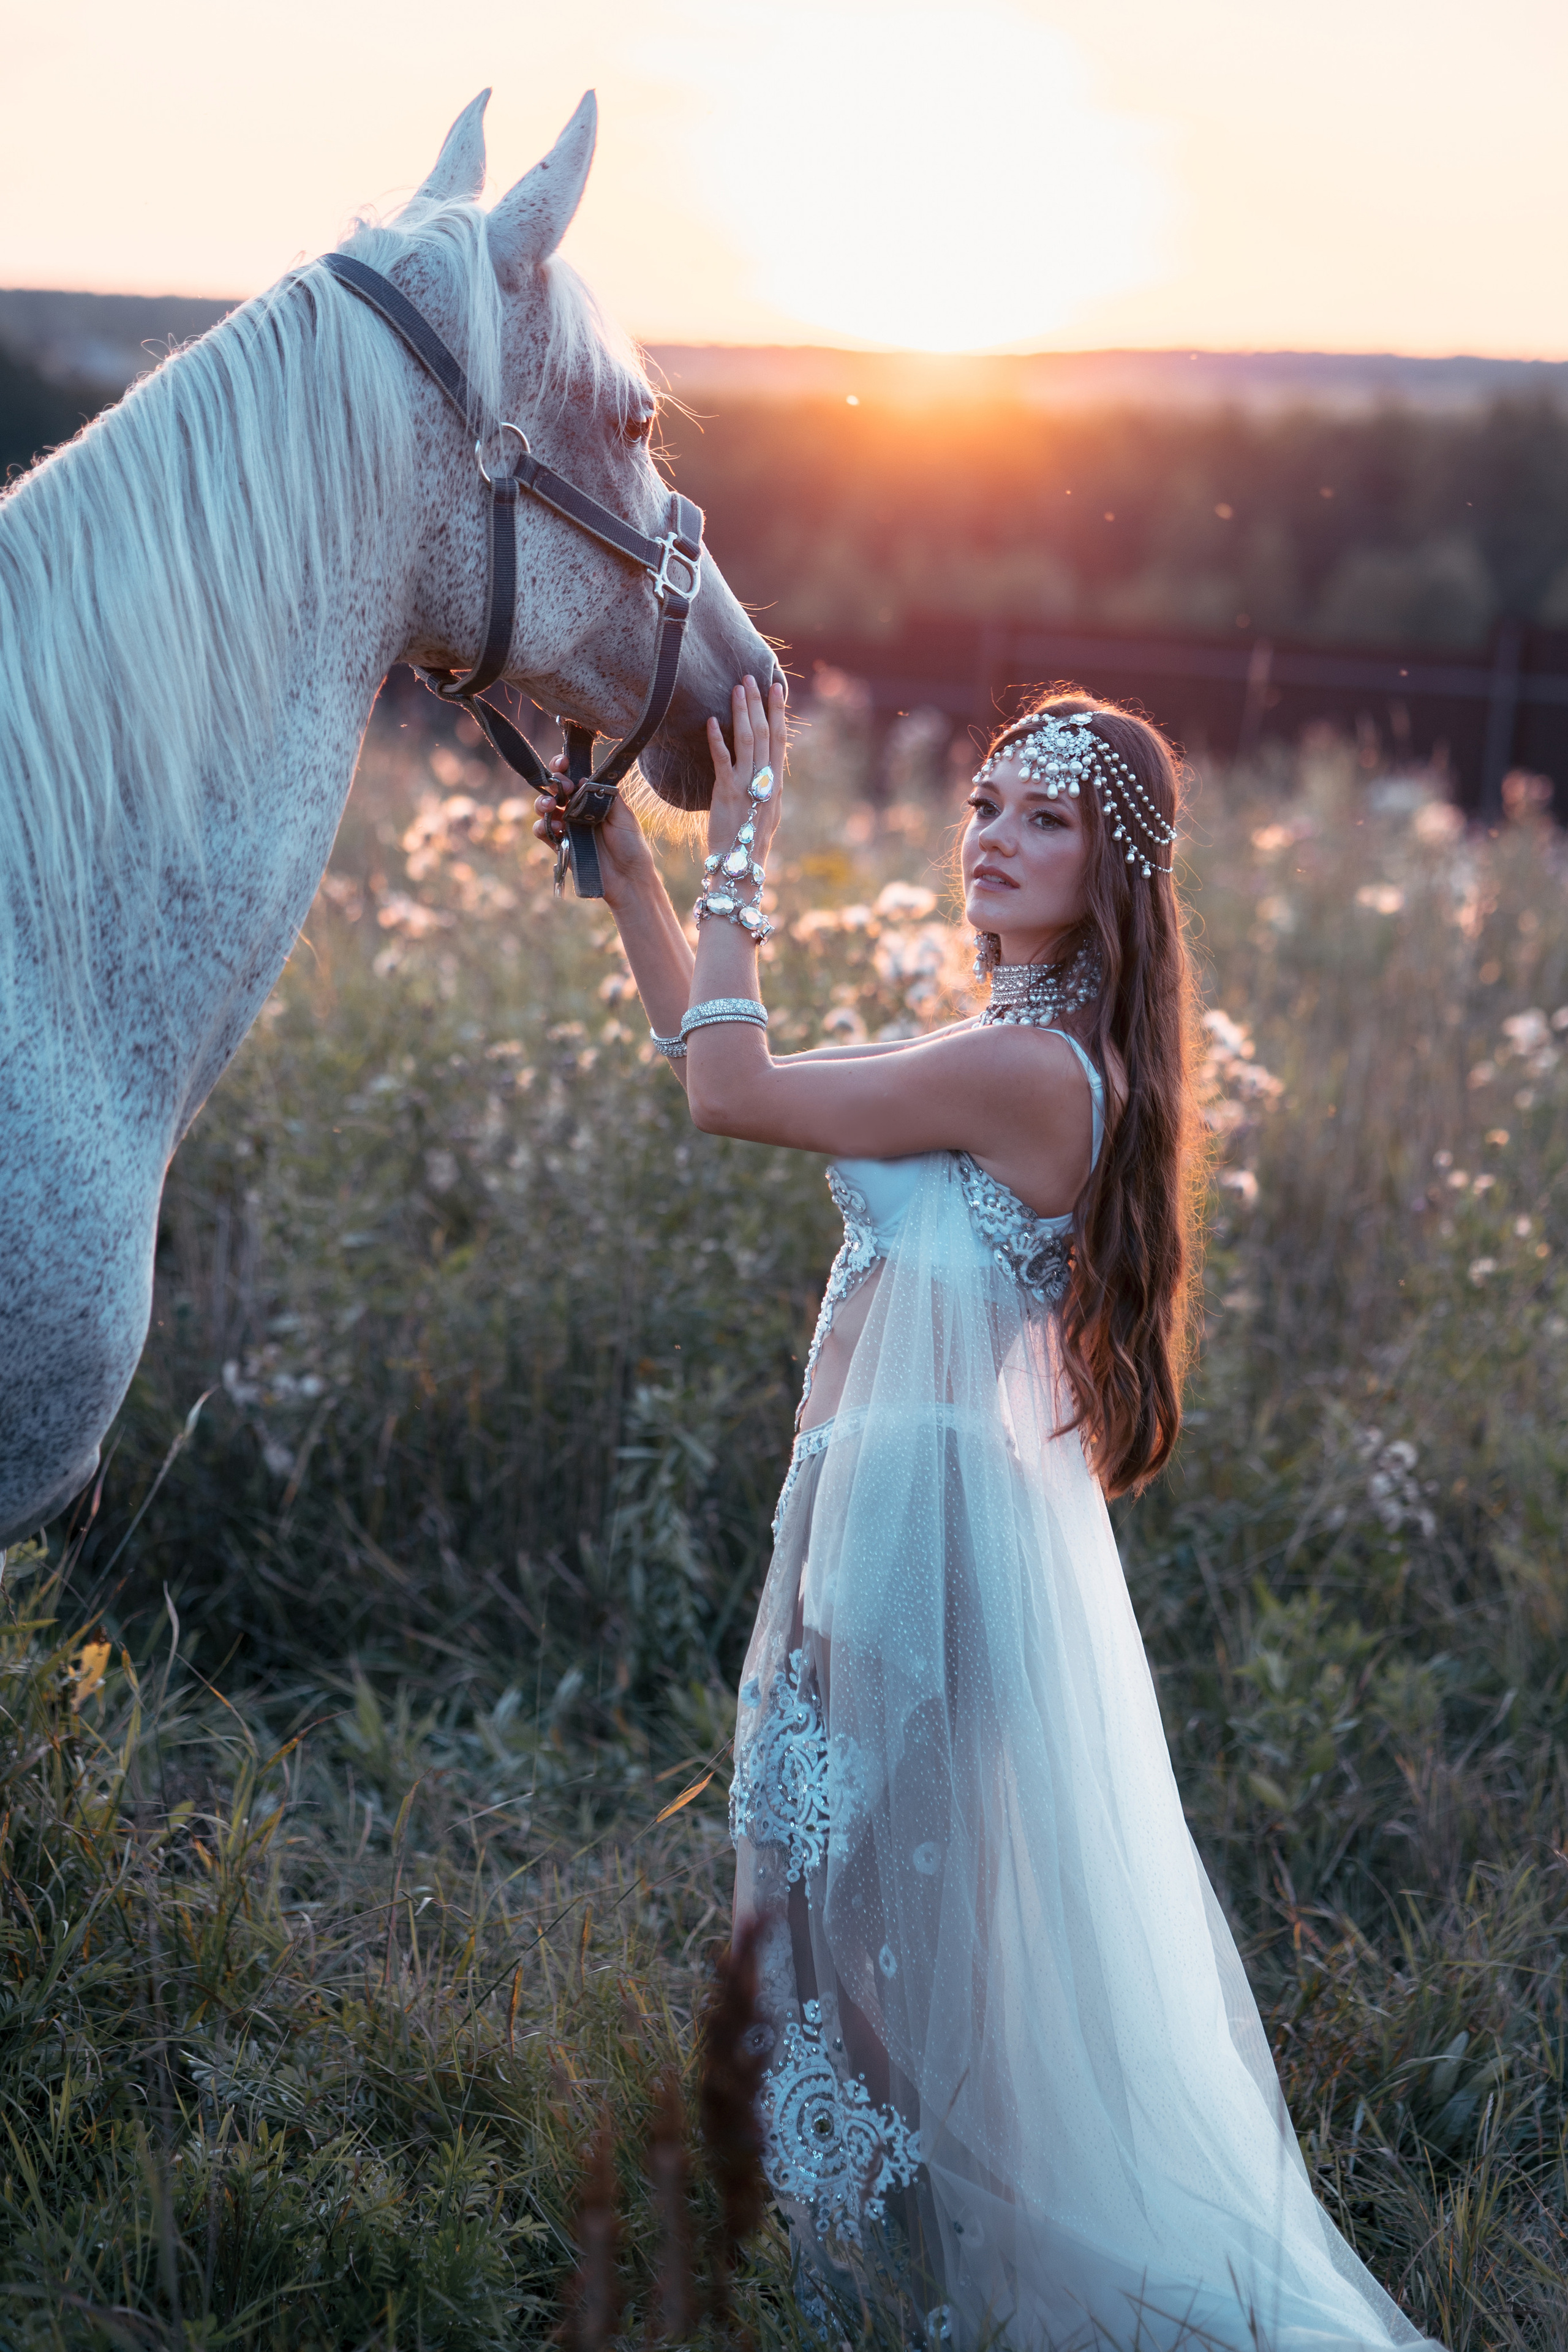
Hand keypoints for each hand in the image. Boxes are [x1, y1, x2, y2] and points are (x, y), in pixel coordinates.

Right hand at [531, 757, 655, 908]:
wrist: (628, 878)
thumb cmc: (631, 846)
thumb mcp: (624, 816)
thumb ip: (605, 795)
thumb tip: (584, 779)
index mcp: (592, 799)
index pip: (573, 777)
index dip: (564, 767)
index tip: (564, 762)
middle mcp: (576, 810)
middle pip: (555, 789)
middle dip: (553, 781)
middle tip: (563, 786)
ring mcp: (566, 827)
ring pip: (544, 808)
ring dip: (543, 802)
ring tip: (552, 805)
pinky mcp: (559, 845)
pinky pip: (542, 832)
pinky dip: (543, 827)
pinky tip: (558, 829)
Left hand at [707, 676, 786, 868]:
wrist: (738, 869)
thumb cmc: (747, 843)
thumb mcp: (763, 813)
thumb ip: (763, 788)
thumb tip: (762, 770)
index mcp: (776, 784)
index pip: (780, 740)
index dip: (778, 712)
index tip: (776, 687)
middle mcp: (766, 782)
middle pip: (766, 734)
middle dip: (759, 703)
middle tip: (752, 676)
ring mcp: (749, 787)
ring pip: (748, 741)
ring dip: (742, 712)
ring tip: (736, 688)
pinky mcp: (727, 794)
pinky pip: (723, 761)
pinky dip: (718, 740)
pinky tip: (712, 721)